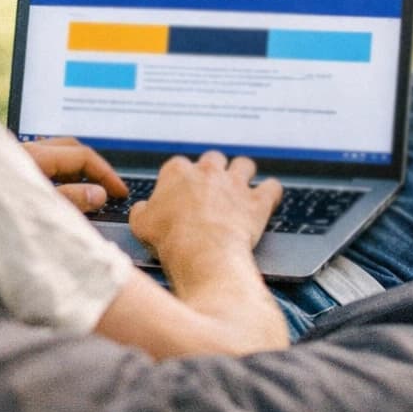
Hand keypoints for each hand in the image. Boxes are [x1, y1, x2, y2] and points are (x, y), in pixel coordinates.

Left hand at [22, 137, 127, 212]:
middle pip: (71, 148)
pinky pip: (41, 163)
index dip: (105, 173)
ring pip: (55, 153)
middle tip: (109, 187)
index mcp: (34, 156)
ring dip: (76, 169)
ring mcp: (14, 158)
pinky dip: (58, 173)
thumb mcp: (38, 208)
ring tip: (89, 190)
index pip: (82, 156)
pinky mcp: (9, 170)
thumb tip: (99, 194)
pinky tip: (60, 191)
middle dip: (94, 166)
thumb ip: (71, 199)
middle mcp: (24, 150)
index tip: (120, 191)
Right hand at [129, 151, 281, 272]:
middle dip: (213, 171)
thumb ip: (141, 211)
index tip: (179, 193)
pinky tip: (268, 197)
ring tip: (240, 186)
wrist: (202, 252)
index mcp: (177, 171)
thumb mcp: (140, 224)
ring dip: (242, 174)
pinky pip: (272, 187)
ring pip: (244, 165)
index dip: (179, 179)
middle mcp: (208, 171)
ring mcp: (235, 184)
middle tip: (210, 189)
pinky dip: (271, 192)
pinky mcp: (257, 201)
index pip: (178, 165)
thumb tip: (142, 209)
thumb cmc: (170, 239)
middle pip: (213, 159)